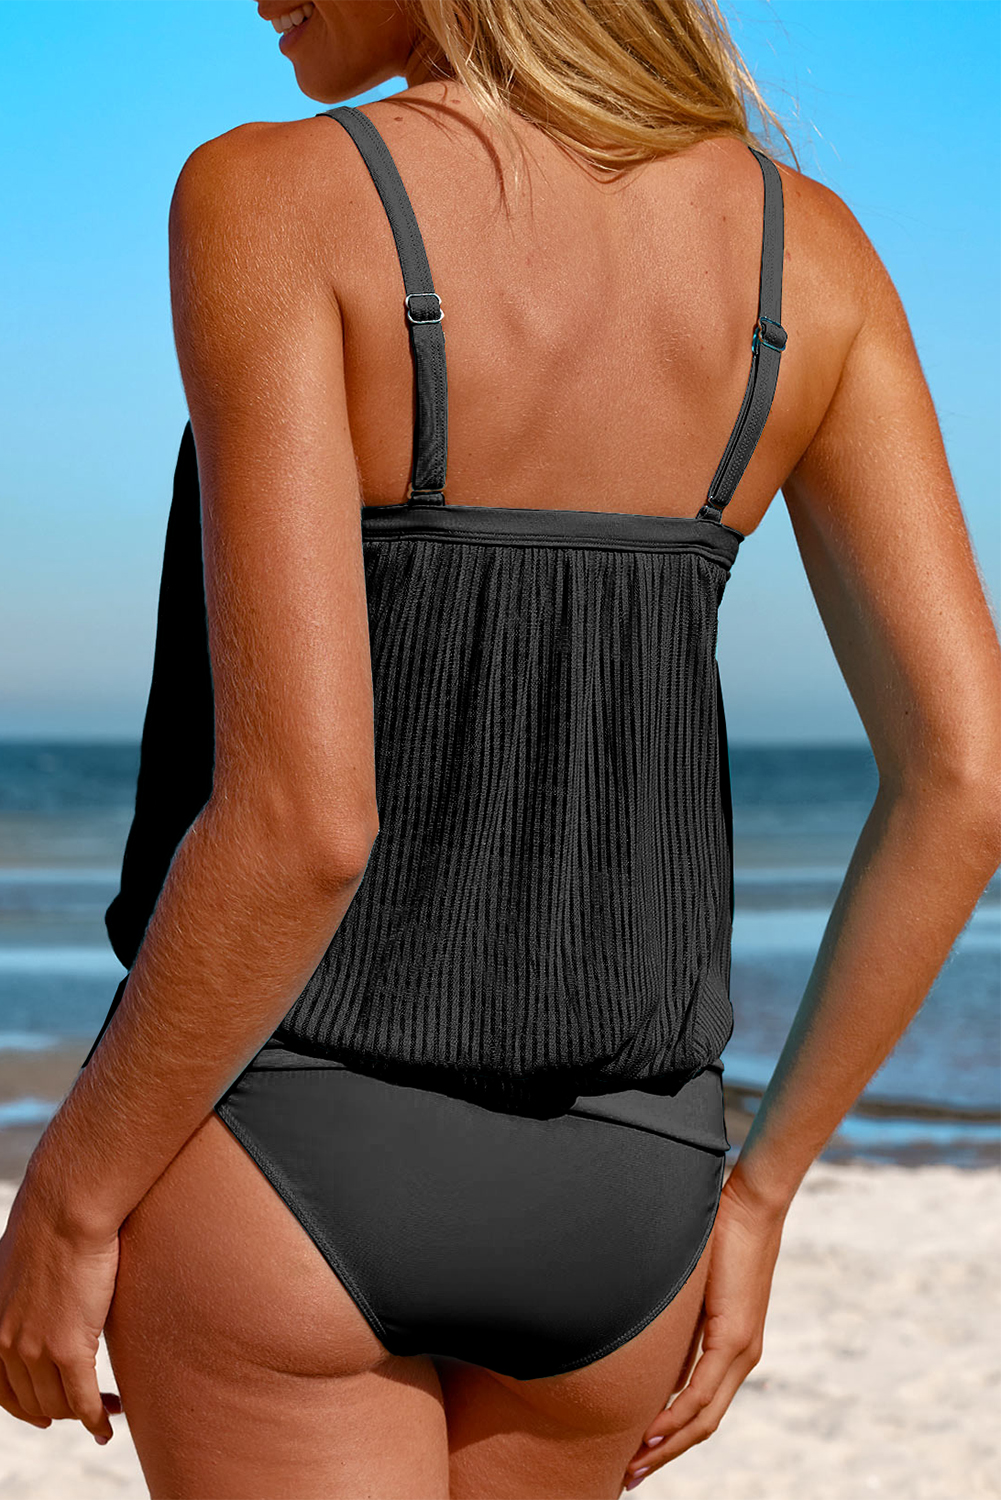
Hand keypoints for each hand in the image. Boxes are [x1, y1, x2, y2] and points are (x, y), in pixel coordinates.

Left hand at [0, 1169, 122, 1442]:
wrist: (67, 1208)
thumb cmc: (51, 1221)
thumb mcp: (18, 1264)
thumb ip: (21, 1292)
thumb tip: (40, 1296)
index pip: (1, 1390)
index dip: (26, 1408)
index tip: (48, 1414)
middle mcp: (3, 1344)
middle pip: (33, 1400)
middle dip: (60, 1411)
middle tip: (88, 1407)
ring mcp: (35, 1349)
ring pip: (59, 1403)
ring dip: (84, 1413)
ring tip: (109, 1407)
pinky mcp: (68, 1348)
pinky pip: (83, 1401)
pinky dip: (97, 1419)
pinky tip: (110, 1422)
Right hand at [621, 1168, 786, 1490]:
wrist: (751, 1202)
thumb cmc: (719, 1230)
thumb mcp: (690, 1283)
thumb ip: (675, 1314)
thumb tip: (645, 1331)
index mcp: (733, 1346)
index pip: (701, 1407)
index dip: (670, 1436)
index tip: (638, 1453)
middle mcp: (741, 1356)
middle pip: (702, 1424)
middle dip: (664, 1454)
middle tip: (630, 1477)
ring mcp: (741, 1349)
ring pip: (702, 1417)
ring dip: (667, 1446)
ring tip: (634, 1466)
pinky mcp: (735, 1336)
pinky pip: (702, 1390)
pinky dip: (675, 1416)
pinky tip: (651, 1432)